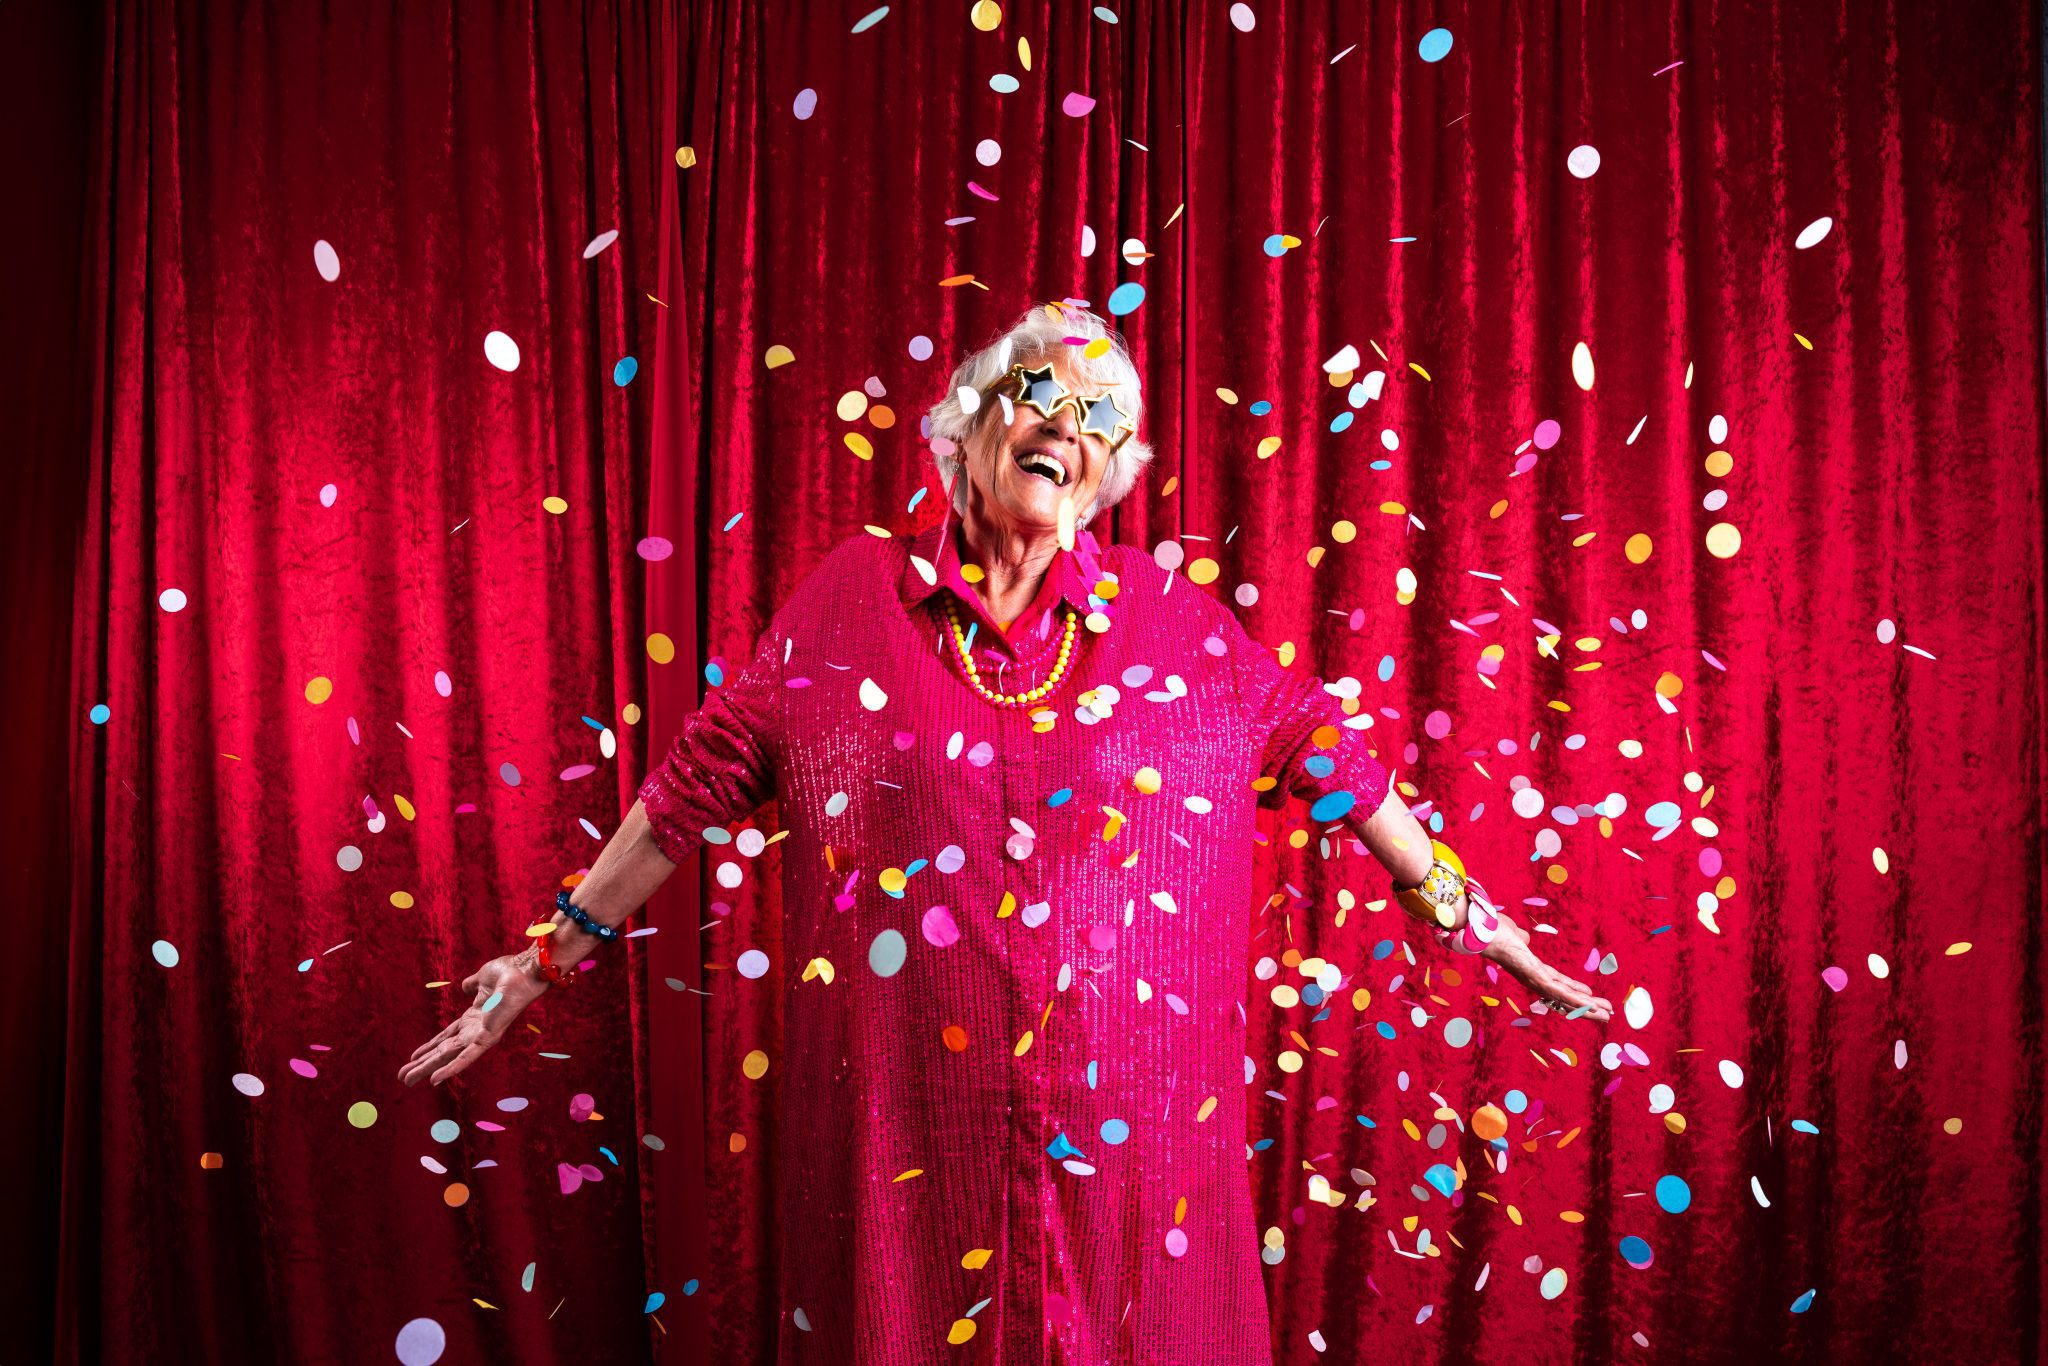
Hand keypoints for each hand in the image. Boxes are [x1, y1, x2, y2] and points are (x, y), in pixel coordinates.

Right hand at [398, 952, 548, 1086]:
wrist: (524, 970)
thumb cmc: (509, 972)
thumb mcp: (482, 978)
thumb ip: (471, 985)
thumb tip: (465, 987)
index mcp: (473, 1018)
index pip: (446, 1037)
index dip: (428, 1047)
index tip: (411, 1057)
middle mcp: (475, 1030)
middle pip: (442, 1051)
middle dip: (421, 1064)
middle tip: (402, 1078)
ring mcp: (481, 1035)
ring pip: (447, 1056)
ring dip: (426, 1069)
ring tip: (407, 1081)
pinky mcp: (488, 1037)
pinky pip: (466, 1056)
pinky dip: (450, 1068)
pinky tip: (434, 1080)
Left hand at [1479, 912, 1613, 1023]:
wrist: (1482, 928)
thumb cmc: (1495, 931)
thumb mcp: (1514, 937)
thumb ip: (1521, 940)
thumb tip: (1522, 938)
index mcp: (1533, 971)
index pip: (1559, 986)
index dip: (1576, 993)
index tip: (1592, 997)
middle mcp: (1534, 980)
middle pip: (1566, 997)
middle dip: (1587, 1007)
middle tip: (1607, 1014)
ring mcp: (1534, 980)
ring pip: (1566, 999)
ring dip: (1587, 1007)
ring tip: (1606, 1014)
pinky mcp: (1534, 976)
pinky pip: (1559, 991)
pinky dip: (1575, 999)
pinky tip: (1590, 1004)